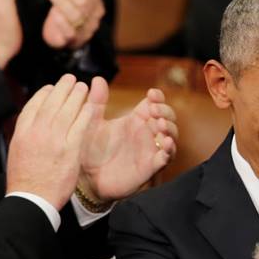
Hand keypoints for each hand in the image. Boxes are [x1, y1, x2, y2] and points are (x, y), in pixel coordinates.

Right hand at [6, 74, 93, 209]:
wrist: (33, 199)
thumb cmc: (27, 181)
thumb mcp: (19, 153)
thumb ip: (28, 138)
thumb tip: (33, 127)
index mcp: (22, 133)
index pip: (33, 106)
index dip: (43, 94)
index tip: (50, 87)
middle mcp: (37, 132)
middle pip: (51, 103)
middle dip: (62, 88)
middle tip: (71, 79)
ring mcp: (53, 140)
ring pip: (66, 110)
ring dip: (76, 96)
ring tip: (83, 86)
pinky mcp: (69, 149)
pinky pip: (80, 126)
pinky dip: (85, 114)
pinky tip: (90, 106)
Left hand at [42, 0, 125, 49]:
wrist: (67, 38)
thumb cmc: (76, 11)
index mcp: (97, 7)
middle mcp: (92, 20)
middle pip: (83, 2)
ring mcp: (82, 31)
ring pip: (75, 16)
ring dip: (61, 0)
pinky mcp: (69, 41)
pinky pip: (69, 33)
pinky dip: (61, 22)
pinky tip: (54, 12)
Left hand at [78, 77, 176, 203]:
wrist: (87, 178)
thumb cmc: (90, 150)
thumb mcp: (92, 123)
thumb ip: (96, 102)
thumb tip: (97, 79)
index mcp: (135, 120)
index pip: (154, 104)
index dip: (157, 97)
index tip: (151, 94)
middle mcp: (146, 133)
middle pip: (168, 117)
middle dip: (165, 111)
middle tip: (154, 111)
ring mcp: (150, 149)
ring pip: (171, 136)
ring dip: (170, 128)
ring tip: (161, 125)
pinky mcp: (151, 166)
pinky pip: (167, 157)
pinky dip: (169, 150)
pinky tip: (164, 143)